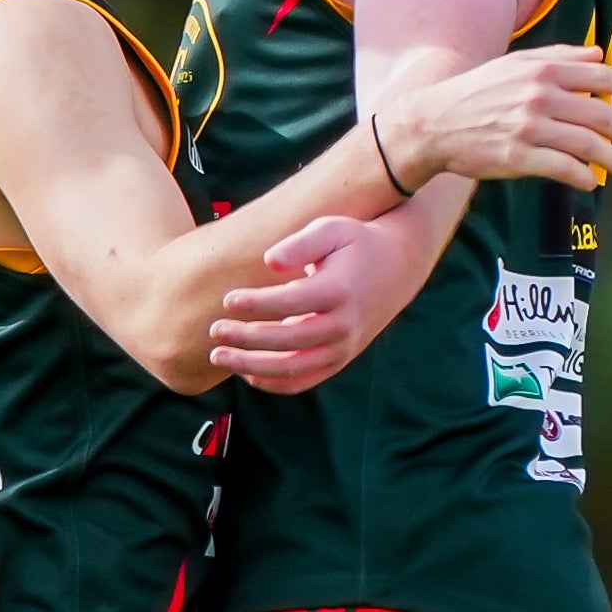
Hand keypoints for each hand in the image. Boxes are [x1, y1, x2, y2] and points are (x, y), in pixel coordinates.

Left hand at [207, 213, 407, 393]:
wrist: (398, 265)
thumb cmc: (355, 241)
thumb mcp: (332, 228)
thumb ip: (300, 243)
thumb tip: (268, 261)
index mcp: (340, 290)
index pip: (290, 302)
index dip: (256, 303)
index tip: (227, 299)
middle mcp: (344, 325)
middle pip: (287, 341)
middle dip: (245, 339)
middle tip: (213, 331)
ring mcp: (343, 347)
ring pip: (292, 369)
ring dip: (251, 367)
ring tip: (217, 357)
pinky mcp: (340, 359)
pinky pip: (303, 380)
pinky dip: (272, 382)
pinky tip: (244, 372)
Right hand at [380, 45, 611, 193]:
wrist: (432, 124)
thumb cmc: (476, 92)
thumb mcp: (515, 63)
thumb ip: (558, 56)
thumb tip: (598, 54)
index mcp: (542, 70)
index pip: (600, 76)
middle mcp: (539, 96)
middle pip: (599, 114)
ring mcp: (529, 128)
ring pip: (587, 145)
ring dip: (611, 158)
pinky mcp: (517, 157)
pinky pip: (563, 168)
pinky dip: (582, 176)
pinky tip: (588, 181)